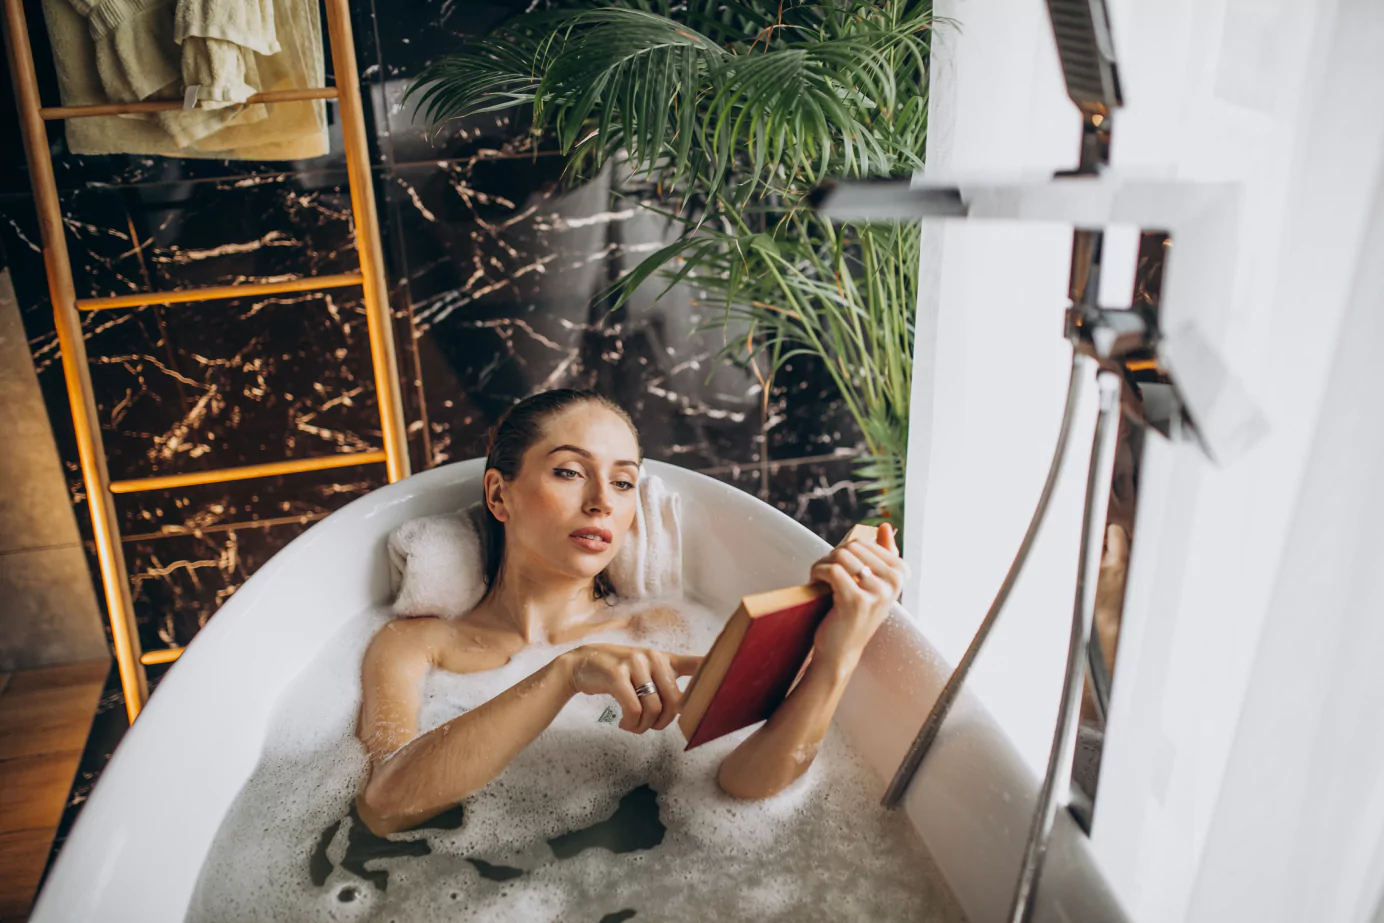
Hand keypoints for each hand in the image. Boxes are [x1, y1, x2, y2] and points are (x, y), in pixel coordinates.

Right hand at [561, 644, 701, 733]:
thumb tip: (685, 708)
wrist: (581, 663)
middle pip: (674, 701)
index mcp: (663, 658)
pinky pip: (633, 710)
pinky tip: (623, 723)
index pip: (695, 663)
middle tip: (649, 727)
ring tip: (632, 726)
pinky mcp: (616, 675)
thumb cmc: (618, 672)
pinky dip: (631, 724)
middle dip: (663, 723)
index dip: (712, 672)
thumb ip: (664, 682)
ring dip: (644, 727)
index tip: (729, 679)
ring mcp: (634, 664)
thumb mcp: (643, 669)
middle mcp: (652, 657)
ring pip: (653, 709)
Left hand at [810, 524, 907, 673]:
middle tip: (825, 573)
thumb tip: (886, 526)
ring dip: (823, 564)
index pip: (866, 542)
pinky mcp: (857, 601)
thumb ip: (882, 554)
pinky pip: (832, 570)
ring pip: (841, 556)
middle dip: (832, 557)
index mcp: (901, 574)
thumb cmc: (854, 613)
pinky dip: (817, 573)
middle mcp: (894, 583)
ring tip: (820, 578)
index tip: (839, 568)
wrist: (841, 649)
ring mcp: (877, 593)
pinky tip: (815, 583)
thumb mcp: (873, 584)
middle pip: (852, 546)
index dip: (845, 552)